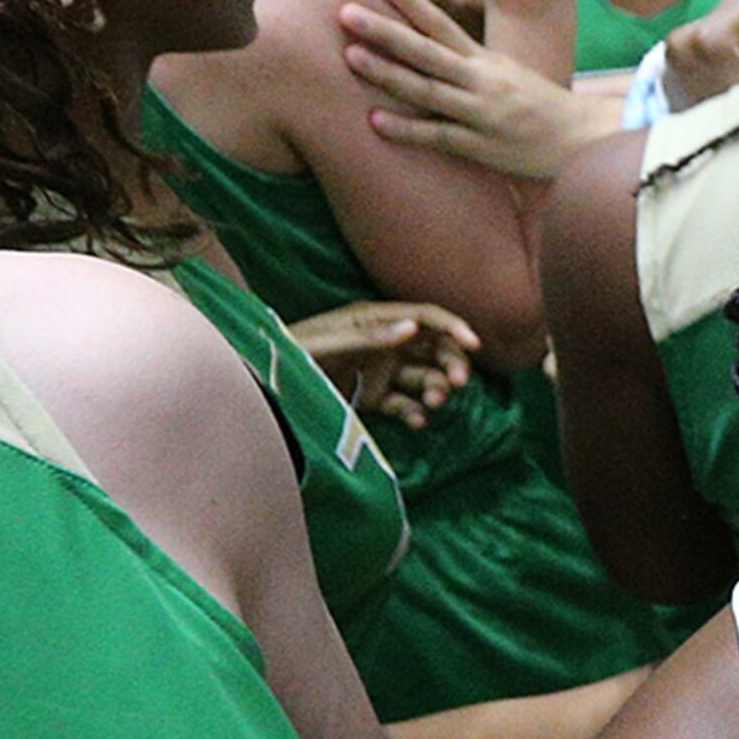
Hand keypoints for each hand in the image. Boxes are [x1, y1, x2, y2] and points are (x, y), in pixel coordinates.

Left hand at [287, 298, 480, 426]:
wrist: (265, 390)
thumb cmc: (290, 355)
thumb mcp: (326, 344)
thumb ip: (368, 337)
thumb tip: (412, 327)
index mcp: (373, 319)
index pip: (423, 317)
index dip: (452, 326)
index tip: (473, 344)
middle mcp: (383, 342)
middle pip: (432, 348)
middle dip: (451, 363)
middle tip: (457, 383)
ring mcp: (379, 371)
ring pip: (424, 377)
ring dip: (436, 389)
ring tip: (432, 404)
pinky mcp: (373, 398)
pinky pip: (405, 404)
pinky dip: (416, 413)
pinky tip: (417, 421)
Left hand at [343, 0, 632, 179]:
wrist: (581, 137)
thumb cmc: (536, 105)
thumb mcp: (504, 73)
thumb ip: (465, 62)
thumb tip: (425, 44)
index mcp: (483, 59)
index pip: (438, 21)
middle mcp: (479, 79)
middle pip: (424, 49)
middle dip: (384, 29)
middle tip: (345, 10)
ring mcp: (479, 112)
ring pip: (427, 88)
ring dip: (387, 72)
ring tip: (350, 56)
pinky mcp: (481, 145)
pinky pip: (438, 135)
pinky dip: (407, 129)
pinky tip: (375, 121)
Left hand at [659, 0, 738, 109]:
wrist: (716, 153)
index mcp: (714, 37)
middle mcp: (685, 35)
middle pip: (733, 2)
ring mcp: (673, 46)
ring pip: (718, 15)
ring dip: (735, 27)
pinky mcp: (668, 54)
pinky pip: (703, 31)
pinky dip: (718, 39)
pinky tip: (728, 60)